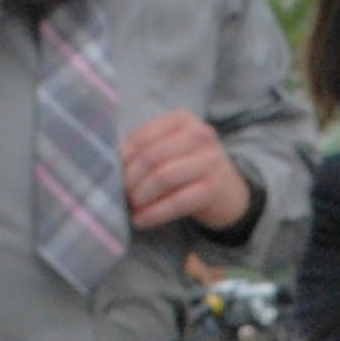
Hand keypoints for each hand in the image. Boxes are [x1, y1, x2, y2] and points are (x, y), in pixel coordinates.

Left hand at [122, 112, 252, 232]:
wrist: (228, 192)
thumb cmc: (189, 167)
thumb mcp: (170, 149)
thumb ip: (144, 150)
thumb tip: (111, 165)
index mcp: (183, 120)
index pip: (142, 137)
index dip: (123, 159)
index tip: (114, 174)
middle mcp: (200, 135)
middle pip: (151, 157)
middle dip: (130, 179)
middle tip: (123, 194)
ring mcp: (210, 161)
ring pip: (162, 178)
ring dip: (140, 196)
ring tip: (133, 206)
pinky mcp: (212, 188)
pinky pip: (176, 202)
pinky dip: (154, 214)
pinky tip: (141, 220)